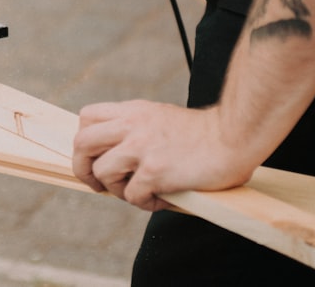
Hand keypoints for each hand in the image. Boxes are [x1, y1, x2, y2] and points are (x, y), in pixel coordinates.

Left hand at [71, 100, 255, 210]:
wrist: (234, 136)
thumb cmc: (204, 133)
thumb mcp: (160, 118)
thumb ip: (136, 129)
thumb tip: (114, 155)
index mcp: (132, 111)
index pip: (86, 117)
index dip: (84, 141)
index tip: (96, 157)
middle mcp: (131, 125)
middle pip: (81, 143)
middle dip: (83, 168)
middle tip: (98, 183)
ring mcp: (141, 147)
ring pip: (102, 172)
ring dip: (116, 189)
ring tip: (138, 192)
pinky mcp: (155, 170)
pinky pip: (132, 195)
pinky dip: (144, 203)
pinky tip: (162, 200)